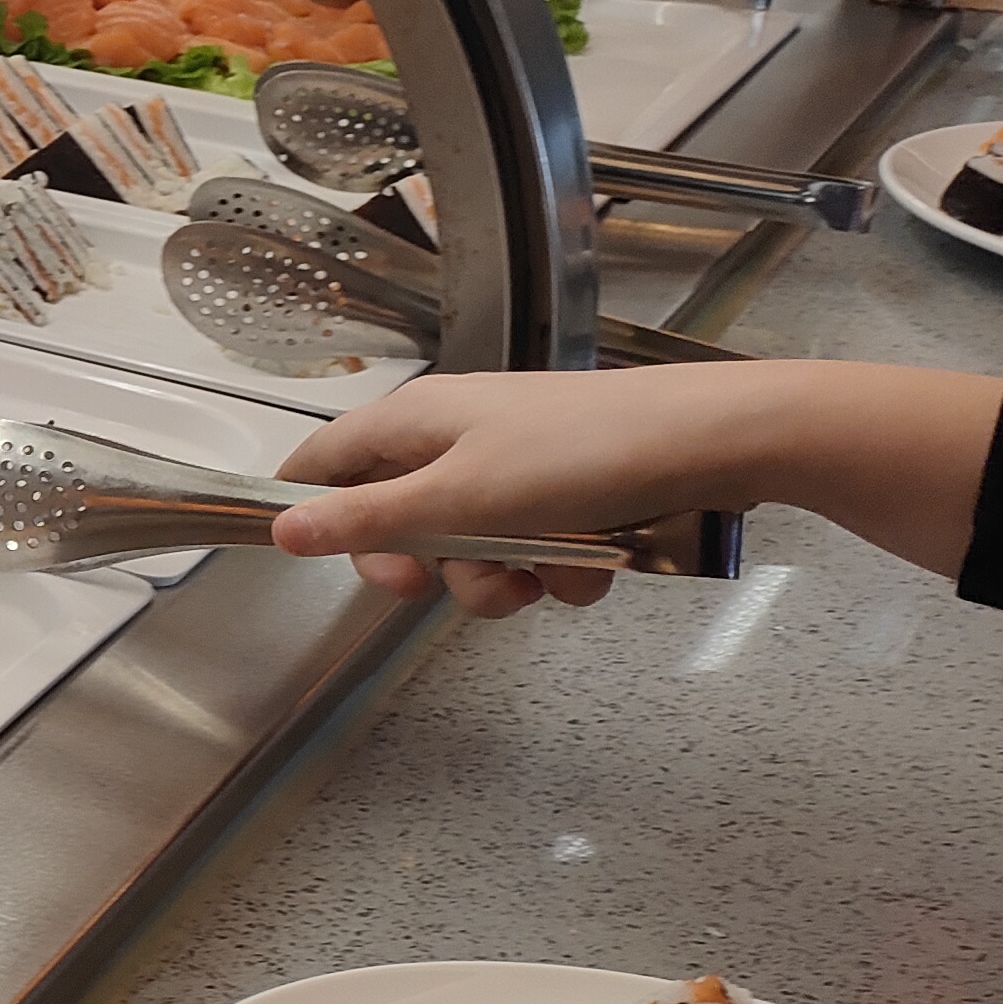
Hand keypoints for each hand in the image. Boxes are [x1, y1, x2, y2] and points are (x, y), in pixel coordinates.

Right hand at [271, 360, 1001, 612]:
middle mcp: (458, 436)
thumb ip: (369, 520)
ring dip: (501, 578)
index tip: (320, 558)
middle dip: (430, 566)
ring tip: (547, 578)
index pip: (323, 461)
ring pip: (473, 546)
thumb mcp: (463, 497)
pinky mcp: (570, 489)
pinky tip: (594, 564)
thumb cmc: (585, 455)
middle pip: (400, 520)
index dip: (310, 510)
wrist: (720, 441)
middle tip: (451, 582)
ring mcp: (516, 464)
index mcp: (417, 421)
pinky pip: (536, 548)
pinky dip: (559, 568)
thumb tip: (282, 529)